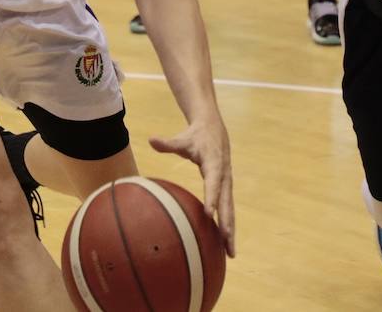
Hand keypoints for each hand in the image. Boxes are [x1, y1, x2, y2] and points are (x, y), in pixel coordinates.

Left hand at [149, 117, 235, 256]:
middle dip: (227, 221)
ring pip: (230, 209)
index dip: (212, 197)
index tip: (209, 213)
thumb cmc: (196, 136)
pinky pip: (227, 209)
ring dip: (230, 230)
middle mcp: (224, 175)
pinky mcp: (226, 188)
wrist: (214, 129)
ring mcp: (227, 183)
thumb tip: (150, 139)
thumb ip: (168, 143)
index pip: (213, 182)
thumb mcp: (182, 139)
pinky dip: (228, 225)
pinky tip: (225, 243)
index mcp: (214, 163)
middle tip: (226, 239)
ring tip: (231, 252)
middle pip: (227, 201)